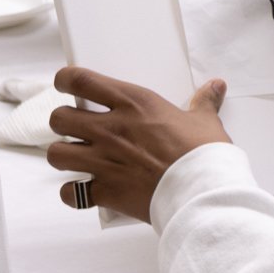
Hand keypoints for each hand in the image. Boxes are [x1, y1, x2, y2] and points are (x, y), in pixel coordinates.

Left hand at [46, 66, 231, 222]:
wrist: (201, 191)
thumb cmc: (202, 154)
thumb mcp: (204, 121)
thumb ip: (203, 102)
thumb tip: (215, 86)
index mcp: (134, 104)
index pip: (82, 80)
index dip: (65, 79)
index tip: (64, 82)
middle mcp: (111, 129)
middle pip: (60, 118)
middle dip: (62, 122)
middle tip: (74, 126)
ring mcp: (104, 161)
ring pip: (57, 155)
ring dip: (64, 156)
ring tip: (75, 157)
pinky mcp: (106, 191)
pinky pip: (72, 192)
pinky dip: (74, 193)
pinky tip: (83, 191)